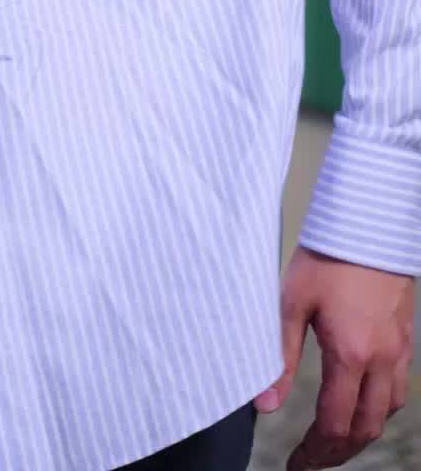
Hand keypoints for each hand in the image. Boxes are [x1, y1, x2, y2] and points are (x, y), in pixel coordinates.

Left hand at [254, 246, 414, 467]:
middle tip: (313, 460)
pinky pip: (398, 388)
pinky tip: (362, 402)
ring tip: (335, 439)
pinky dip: (379, 408)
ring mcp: (397, 349)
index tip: (296, 462)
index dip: (315, 451)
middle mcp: (381, 359)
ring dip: (362, 433)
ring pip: (387, 412)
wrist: (367, 220)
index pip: (335, 424)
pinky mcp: (403, 336)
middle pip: (366, 429)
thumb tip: (264, 404)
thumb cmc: (327, 255)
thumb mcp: (291, 302)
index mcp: (350, 355)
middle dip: (338, 452)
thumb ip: (278, 355)